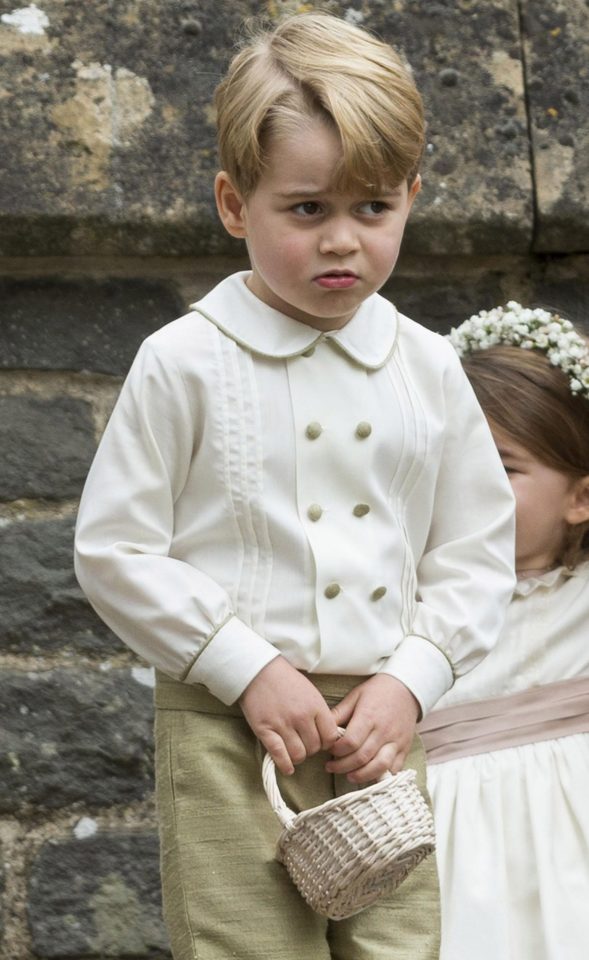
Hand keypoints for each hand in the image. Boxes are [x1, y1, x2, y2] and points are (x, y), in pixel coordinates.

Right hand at [239, 657, 339, 774]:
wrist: (258, 671)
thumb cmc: (285, 680)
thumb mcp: (310, 691)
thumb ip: (319, 712)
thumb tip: (327, 734)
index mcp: (315, 705)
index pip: (331, 737)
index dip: (327, 742)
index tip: (321, 741)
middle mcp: (301, 717)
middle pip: (315, 748)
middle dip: (311, 749)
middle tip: (304, 744)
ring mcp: (283, 724)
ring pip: (299, 755)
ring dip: (298, 757)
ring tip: (294, 751)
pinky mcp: (265, 730)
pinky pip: (280, 755)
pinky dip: (285, 765)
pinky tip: (287, 767)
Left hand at [325, 674, 419, 783]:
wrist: (406, 689)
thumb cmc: (377, 691)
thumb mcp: (355, 696)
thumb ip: (339, 713)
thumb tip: (323, 729)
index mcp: (369, 716)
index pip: (350, 741)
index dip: (336, 750)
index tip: (329, 750)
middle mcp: (383, 731)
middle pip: (362, 757)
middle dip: (343, 766)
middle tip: (331, 767)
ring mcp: (396, 741)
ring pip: (379, 767)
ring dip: (362, 776)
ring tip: (349, 775)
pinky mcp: (404, 749)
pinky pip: (394, 769)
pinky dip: (382, 776)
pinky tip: (369, 775)